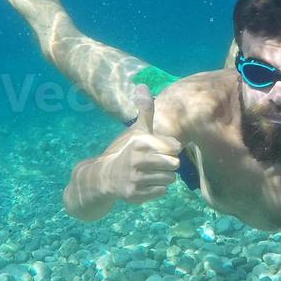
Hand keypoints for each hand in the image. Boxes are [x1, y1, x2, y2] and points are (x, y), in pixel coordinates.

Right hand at [107, 86, 182, 204]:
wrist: (105, 177)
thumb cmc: (129, 152)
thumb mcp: (137, 131)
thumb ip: (144, 111)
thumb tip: (142, 85)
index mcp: (140, 142)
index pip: (175, 147)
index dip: (171, 149)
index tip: (160, 150)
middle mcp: (136, 159)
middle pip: (174, 164)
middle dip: (169, 165)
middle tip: (156, 164)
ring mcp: (135, 178)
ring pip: (169, 179)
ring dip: (164, 177)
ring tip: (151, 174)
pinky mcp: (135, 194)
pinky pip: (162, 192)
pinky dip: (157, 189)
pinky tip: (146, 184)